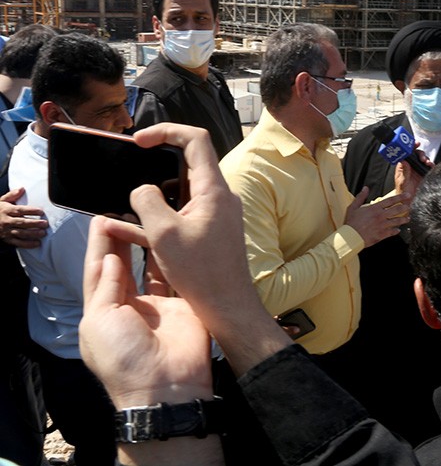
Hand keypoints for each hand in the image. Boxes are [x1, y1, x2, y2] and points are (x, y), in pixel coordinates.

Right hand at [0, 188, 47, 247]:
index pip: (20, 210)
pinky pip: (17, 242)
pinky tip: (36, 243)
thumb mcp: (1, 201)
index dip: (31, 211)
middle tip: (45, 224)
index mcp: (6, 210)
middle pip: (22, 222)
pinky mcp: (6, 239)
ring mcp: (6, 231)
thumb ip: (12, 195)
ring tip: (42, 233)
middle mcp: (6, 221)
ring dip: (32, 234)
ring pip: (21, 233)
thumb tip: (21, 189)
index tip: (41, 211)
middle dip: (34, 223)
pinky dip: (27, 244)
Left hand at [79, 216, 211, 408]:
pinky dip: (172, 260)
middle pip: (123, 267)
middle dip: (120, 241)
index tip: (101, 219)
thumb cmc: (124, 357)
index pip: (98, 272)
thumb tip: (111, 258)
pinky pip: (176, 278)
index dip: (99, 246)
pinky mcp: (183, 306)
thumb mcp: (100, 321)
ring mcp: (157, 307)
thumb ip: (106, 287)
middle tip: (122, 213)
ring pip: (150, 269)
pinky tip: (170, 239)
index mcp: (103, 313)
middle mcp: (129, 307)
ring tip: (145, 220)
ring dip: (145, 246)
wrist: (166, 385)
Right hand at [110, 123, 290, 376]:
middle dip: (155, 164)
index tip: (139, 141)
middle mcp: (219, 196)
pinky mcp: (211, 231)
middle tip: (129, 170)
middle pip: (187, 164)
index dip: (166, 131)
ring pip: (181, 191)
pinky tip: (129, 228)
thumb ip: (147, 201)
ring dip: (153, 195)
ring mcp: (217, 213)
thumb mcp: (163, 233)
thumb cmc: (201, 273)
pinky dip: (159, 217)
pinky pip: (183, 214)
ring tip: (123, 205)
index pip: (195, 140)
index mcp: (213, 189)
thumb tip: (141, 190)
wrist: (228, 307)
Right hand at [345, 187, 410, 247]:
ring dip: (403, 220)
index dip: (400, 197)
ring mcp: (382, 226)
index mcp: (374, 208)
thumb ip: (361, 197)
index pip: (390, 200)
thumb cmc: (351, 222)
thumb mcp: (353, 207)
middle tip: (409, 207)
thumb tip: (365, 188)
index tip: (407, 195)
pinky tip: (398, 230)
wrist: (351, 236)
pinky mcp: (381, 235)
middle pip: (396, 210)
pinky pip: (392, 232)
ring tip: (407, 219)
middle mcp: (380, 216)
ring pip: (396, 221)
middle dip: (404, 208)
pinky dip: (396, 231)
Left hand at [394, 145, 431, 197]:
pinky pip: (429, 166)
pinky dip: (431, 165)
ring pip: (423, 159)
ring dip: (426, 159)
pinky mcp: (424, 173)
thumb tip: (404, 161)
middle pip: (416, 154)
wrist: (409, 201)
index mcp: (403, 165)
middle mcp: (411, 165)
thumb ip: (404, 172)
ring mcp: (418, 169)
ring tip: (427, 163)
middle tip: (422, 158)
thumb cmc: (402, 192)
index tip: (415, 144)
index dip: (411, 147)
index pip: (406, 153)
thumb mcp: (402, 182)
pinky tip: (431, 166)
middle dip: (420, 154)